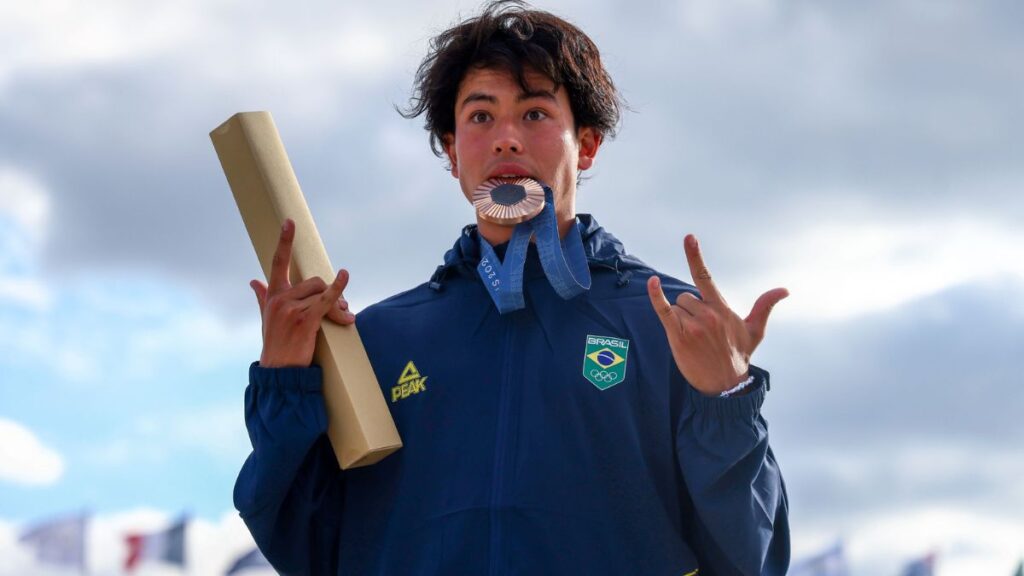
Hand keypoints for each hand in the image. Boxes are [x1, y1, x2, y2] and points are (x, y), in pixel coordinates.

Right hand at [250, 219, 354, 367]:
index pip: (278, 262)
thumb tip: (253, 281)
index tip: (289, 222)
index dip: (284, 241)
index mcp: (272, 295)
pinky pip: (326, 300)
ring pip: (322, 292)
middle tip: (341, 309)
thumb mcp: (266, 318)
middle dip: (331, 292)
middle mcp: (280, 299)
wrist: (279, 370)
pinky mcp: (304, 320)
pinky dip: (338, 289)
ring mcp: (291, 309)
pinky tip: (345, 276)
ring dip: (339, 304)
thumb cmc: (275, 344)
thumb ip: (262, 297)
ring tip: (345, 316)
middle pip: (314, 281)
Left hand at [647, 234, 787, 395]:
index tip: (689, 237)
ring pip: (676, 307)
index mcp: (722, 309)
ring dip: (681, 320)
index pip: (705, 276)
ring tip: (694, 339)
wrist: (726, 384)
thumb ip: (765, 306)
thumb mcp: (755, 330)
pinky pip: (664, 311)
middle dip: (690, 311)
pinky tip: (652, 283)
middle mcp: (708, 314)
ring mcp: (693, 325)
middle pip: (686, 297)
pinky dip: (656, 297)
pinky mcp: (679, 336)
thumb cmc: (739, 355)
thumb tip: (785, 290)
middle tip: (701, 333)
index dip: (695, 256)